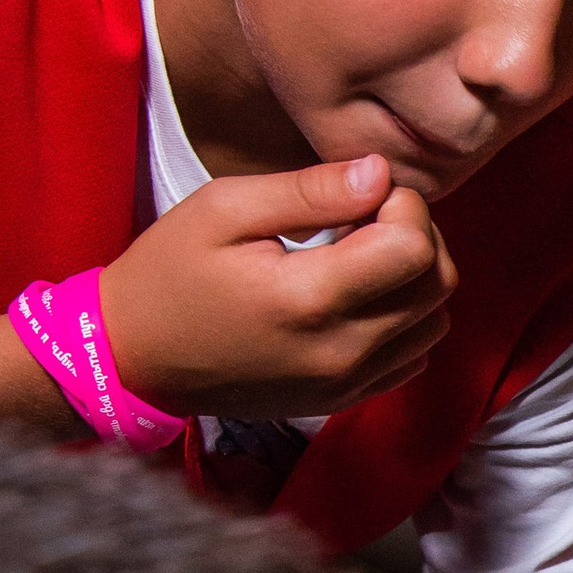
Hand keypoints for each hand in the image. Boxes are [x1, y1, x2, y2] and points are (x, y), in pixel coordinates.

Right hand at [102, 155, 455, 417]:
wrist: (135, 357)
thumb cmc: (170, 273)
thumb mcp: (225, 209)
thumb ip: (310, 190)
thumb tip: (381, 173)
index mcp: (310, 299)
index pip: (414, 247)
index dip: (405, 205)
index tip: (364, 192)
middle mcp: (341, 351)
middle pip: (437, 283)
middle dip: (418, 235)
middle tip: (367, 216)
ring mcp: (346, 384)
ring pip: (435, 322)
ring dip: (416, 279)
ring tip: (363, 254)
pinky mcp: (343, 399)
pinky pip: (414, 357)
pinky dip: (406, 321)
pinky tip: (361, 295)